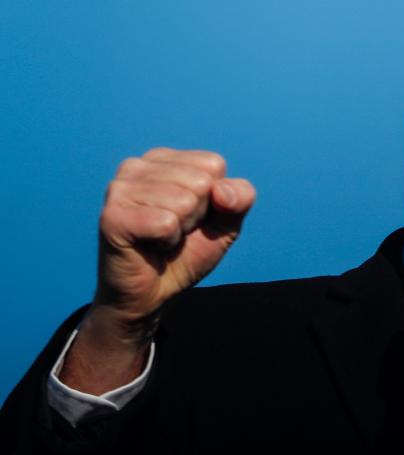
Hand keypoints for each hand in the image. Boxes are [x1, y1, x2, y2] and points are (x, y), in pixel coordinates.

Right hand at [60, 148, 255, 392]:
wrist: (152, 295)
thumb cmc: (186, 252)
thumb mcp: (226, 222)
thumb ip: (240, 197)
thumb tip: (221, 191)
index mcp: (163, 159)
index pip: (214, 164)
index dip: (214, 199)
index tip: (191, 217)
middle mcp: (137, 165)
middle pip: (201, 181)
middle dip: (197, 215)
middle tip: (174, 231)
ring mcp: (120, 188)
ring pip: (185, 201)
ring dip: (181, 229)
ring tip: (160, 238)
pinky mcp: (112, 216)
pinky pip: (166, 223)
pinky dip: (167, 241)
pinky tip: (149, 245)